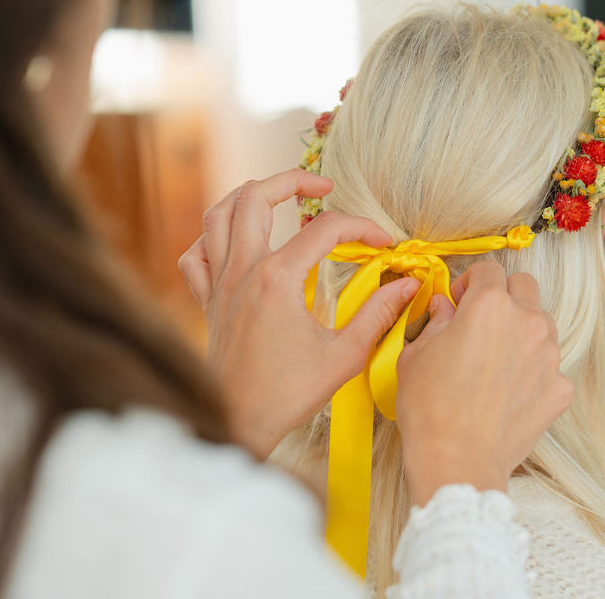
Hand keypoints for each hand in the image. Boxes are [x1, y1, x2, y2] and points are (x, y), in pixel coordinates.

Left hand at [178, 170, 417, 458]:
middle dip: (294, 180)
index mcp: (278, 279)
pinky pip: (196, 255)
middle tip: (324, 187)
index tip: (384, 244)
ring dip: (249, 196)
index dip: (362, 228)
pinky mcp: (208, 302)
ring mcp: (220, 284)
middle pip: (257, 196)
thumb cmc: (289, 395)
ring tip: (279, 198)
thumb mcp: (345, 355)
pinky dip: (213, 238)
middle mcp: (243, 271)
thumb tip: (408, 284)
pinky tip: (236, 242)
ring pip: (218, 214)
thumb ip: (379, 314)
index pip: (326, 229)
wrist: (237, 424)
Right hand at [395, 262, 572, 504]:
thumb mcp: (416, 355)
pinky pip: (549, 367)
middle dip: (503, 296)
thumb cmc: (430, 408)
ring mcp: (549, 356)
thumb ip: (436, 321)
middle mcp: (527, 322)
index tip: (459, 301)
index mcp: (489, 305)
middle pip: (524, 286)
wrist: (458, 462)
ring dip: (520, 331)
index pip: (489, 269)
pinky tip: (509, 392)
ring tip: (495, 360)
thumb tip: (445, 307)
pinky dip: (532, 372)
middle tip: (480, 322)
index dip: (470, 281)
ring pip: (541, 324)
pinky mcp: (560, 388)